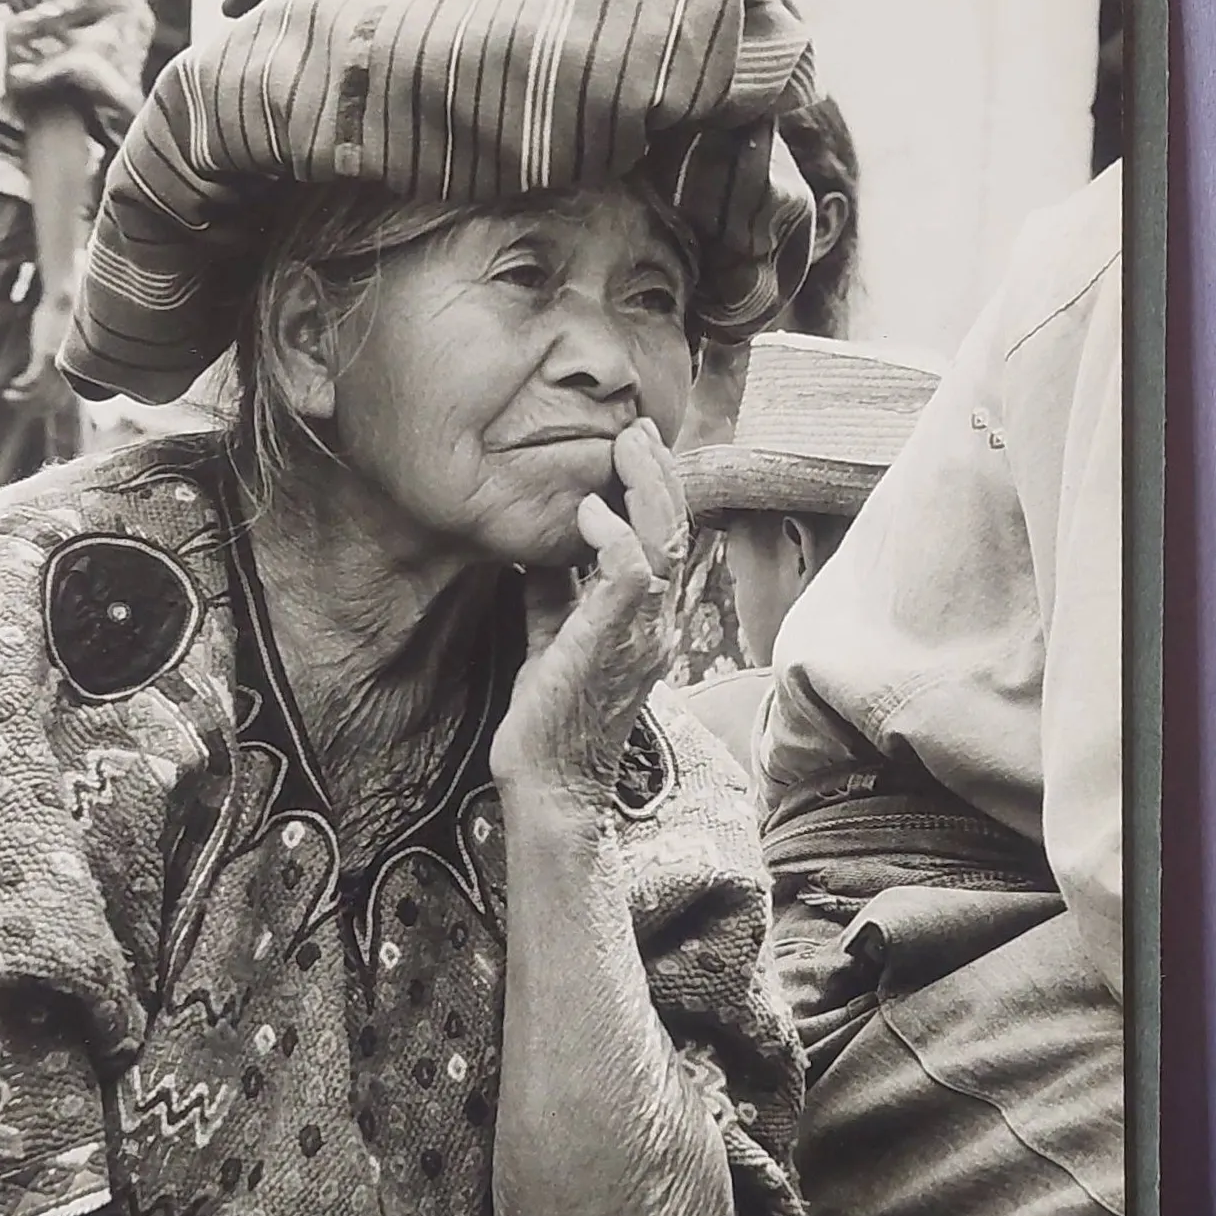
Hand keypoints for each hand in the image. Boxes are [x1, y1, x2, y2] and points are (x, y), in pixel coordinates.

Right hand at [3, 287, 77, 414]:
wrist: (64, 299)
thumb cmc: (65, 317)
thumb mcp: (65, 343)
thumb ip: (62, 358)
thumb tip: (57, 364)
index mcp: (74, 373)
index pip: (60, 401)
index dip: (43, 407)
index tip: (30, 407)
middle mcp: (69, 373)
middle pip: (49, 402)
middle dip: (31, 407)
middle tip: (15, 402)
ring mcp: (58, 365)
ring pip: (39, 395)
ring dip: (21, 399)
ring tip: (7, 396)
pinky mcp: (46, 356)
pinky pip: (32, 381)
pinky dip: (21, 386)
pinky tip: (11, 384)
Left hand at [490, 418, 688, 808]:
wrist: (547, 784)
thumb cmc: (549, 724)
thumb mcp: (550, 643)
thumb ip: (554, 598)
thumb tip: (538, 554)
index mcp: (646, 622)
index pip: (667, 541)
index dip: (657, 489)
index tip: (635, 447)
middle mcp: (656, 624)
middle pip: (677, 530)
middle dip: (658, 473)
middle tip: (636, 430)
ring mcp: (641, 634)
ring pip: (666, 541)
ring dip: (647, 487)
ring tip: (625, 447)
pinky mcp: (613, 643)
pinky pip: (631, 573)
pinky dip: (614, 534)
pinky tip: (589, 512)